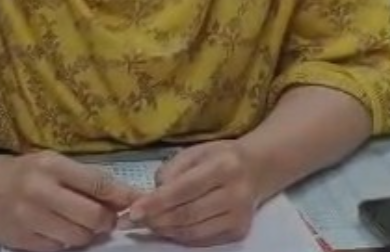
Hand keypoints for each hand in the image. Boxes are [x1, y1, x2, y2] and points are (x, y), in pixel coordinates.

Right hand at [0, 151, 142, 251]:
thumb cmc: (18, 171)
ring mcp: (31, 219)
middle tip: (107, 218)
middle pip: (92, 216)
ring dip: (87, 234)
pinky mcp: (23, 242)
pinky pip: (58, 249)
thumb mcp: (49, 162)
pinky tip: (59, 230)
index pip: (97, 183)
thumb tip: (119, 194)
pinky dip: (65, 243)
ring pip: (78, 237)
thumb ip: (81, 177)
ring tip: (81, 223)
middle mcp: (42, 191)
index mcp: (51, 166)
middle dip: (107, 220)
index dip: (122, 195)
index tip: (138, 201)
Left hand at [126, 141, 258, 246]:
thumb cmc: (220, 156)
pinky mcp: (239, 232)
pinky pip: (202, 239)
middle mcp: (235, 194)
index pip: (183, 189)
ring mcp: (238, 216)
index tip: (133, 211)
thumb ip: (172, 170)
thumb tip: (152, 195)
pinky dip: (180, 236)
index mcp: (223, 166)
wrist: (257, 169)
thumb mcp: (196, 151)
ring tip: (146, 223)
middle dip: (156, 219)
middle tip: (132, 220)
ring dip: (165, 230)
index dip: (156, 202)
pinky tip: (167, 228)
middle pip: (187, 214)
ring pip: (193, 231)